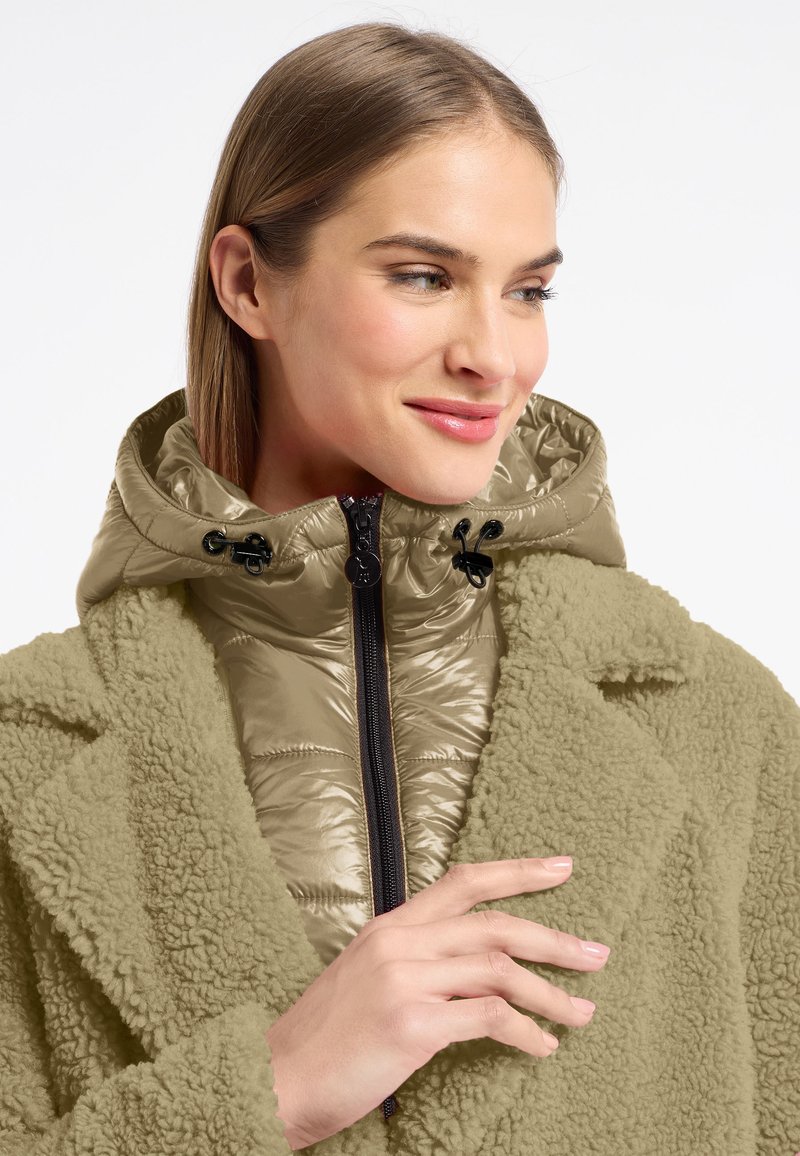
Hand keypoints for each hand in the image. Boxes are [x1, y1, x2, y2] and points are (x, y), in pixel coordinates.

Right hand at [265, 856, 609, 1149]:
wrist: (275, 1078)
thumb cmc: (324, 1037)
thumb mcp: (365, 977)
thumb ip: (413, 957)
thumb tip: (472, 965)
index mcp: (390, 927)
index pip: (463, 881)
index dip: (517, 871)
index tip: (562, 867)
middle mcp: (399, 943)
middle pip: (494, 925)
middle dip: (554, 938)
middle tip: (597, 954)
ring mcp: (404, 981)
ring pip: (500, 970)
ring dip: (551, 993)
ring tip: (583, 1012)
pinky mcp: (410, 1025)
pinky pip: (488, 1018)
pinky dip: (526, 1031)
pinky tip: (544, 1047)